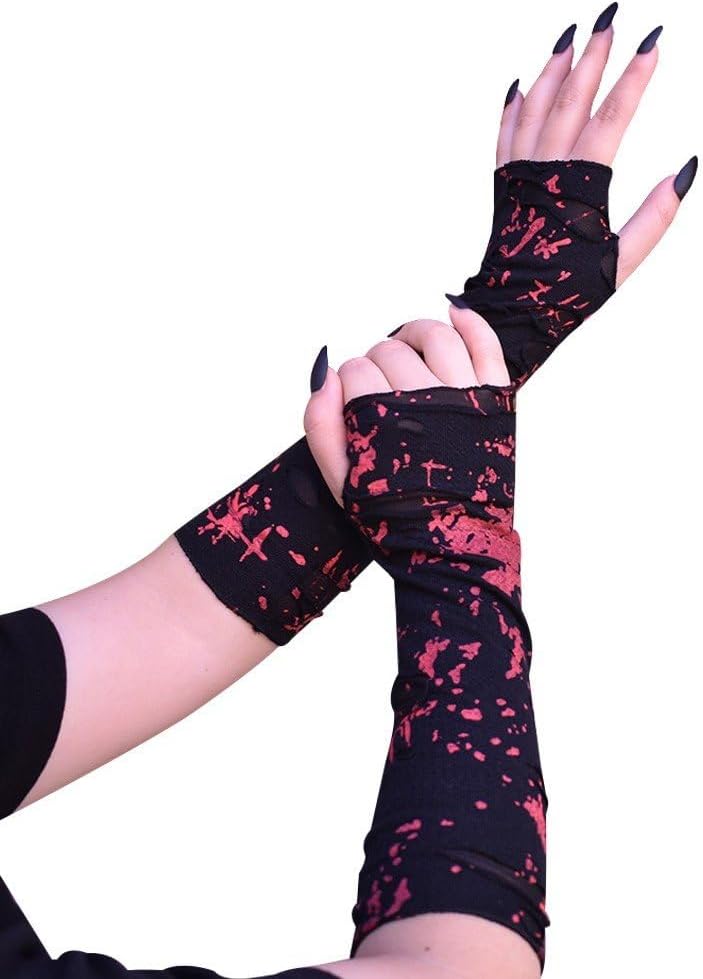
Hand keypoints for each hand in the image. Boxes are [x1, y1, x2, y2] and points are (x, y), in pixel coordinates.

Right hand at [303, 313, 508, 503]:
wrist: (450, 545)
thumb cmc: (393, 514)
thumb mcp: (341, 480)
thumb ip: (321, 426)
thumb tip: (325, 373)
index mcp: (384, 419)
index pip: (356, 370)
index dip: (349, 381)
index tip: (355, 401)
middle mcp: (425, 400)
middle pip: (390, 350)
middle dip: (376, 361)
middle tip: (379, 386)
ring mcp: (464, 396)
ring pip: (434, 335)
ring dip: (414, 333)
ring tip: (406, 345)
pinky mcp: (496, 399)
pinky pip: (486, 344)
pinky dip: (470, 321)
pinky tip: (452, 311)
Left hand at [447, 9, 696, 382]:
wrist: (512, 312)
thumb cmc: (568, 292)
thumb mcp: (621, 262)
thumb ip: (655, 217)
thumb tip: (687, 170)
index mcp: (580, 187)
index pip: (611, 118)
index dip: (634, 78)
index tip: (654, 41)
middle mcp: (545, 172)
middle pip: (570, 100)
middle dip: (592, 55)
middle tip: (609, 17)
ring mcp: (519, 175)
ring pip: (535, 109)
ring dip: (554, 69)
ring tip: (571, 36)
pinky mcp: (502, 186)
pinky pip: (505, 135)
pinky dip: (515, 107)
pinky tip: (522, 84)